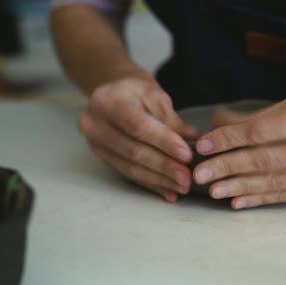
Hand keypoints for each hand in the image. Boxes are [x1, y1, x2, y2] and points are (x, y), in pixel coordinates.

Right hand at [78, 77, 197, 201]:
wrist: (114, 93)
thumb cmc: (137, 92)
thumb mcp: (156, 96)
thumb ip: (172, 120)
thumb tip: (191, 139)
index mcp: (108, 101)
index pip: (139, 127)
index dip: (164, 143)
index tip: (187, 156)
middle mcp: (94, 123)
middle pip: (133, 151)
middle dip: (164, 167)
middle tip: (187, 178)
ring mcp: (94, 142)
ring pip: (130, 167)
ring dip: (159, 180)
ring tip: (182, 187)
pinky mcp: (102, 157)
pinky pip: (128, 174)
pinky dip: (150, 184)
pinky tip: (168, 191)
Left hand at [193, 83, 285, 208]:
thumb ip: (262, 116)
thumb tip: (220, 124)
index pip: (262, 132)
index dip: (230, 140)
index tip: (206, 145)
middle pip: (265, 160)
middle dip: (228, 168)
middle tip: (200, 174)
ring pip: (275, 181)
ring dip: (240, 187)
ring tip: (214, 191)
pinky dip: (261, 197)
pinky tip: (239, 200)